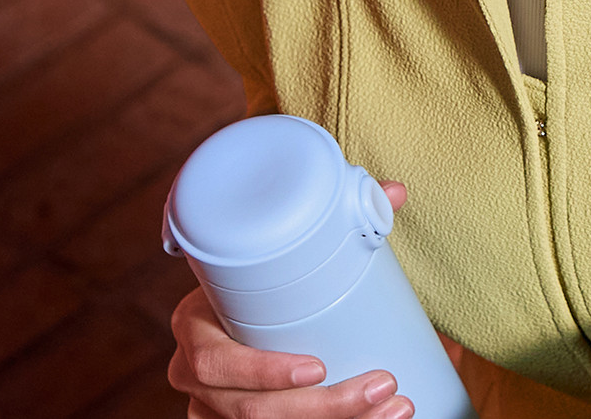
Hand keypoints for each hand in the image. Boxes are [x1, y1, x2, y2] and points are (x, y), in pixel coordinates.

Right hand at [170, 183, 421, 418]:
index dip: (264, 371)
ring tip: (396, 408)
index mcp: (194, 327)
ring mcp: (213, 411)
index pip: (216, 362)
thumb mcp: (282, 258)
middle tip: (385, 386)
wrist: (242, 318)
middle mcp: (196, 377)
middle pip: (252, 412)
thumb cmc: (265, 286)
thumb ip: (336, 224)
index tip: (320, 367)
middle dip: (325, 407)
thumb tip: (394, 192)